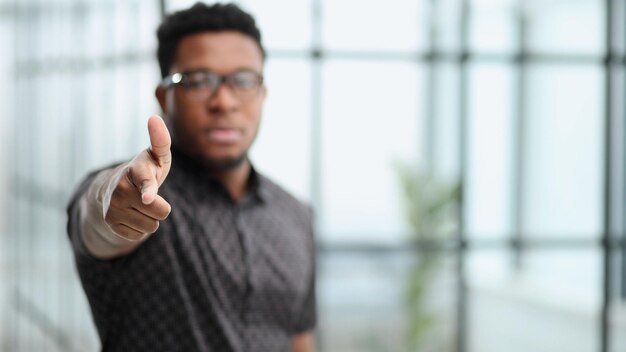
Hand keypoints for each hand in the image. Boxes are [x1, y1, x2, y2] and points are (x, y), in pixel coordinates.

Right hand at [101, 115, 171, 240]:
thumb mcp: (156, 156)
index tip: (147, 197)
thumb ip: (161, 141)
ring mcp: (113, 208)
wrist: (115, 188)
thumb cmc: (146, 170)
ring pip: (151, 227)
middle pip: (161, 212)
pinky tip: (131, 215)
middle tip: (150, 196)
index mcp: (135, 171)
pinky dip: (140, 228)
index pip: (146, 183)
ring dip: (151, 218)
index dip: (148, 191)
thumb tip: (154, 117)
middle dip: (161, 206)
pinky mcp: (110, 224)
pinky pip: (140, 236)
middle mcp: (120, 189)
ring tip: (140, 205)